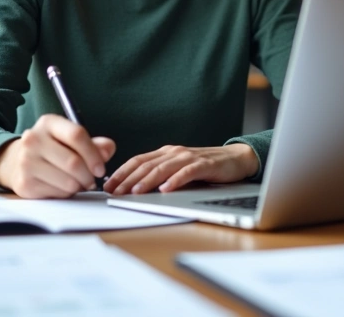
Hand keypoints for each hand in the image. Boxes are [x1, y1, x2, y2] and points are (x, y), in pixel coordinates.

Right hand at [0, 114, 115, 198]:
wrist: (16, 161)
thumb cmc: (51, 149)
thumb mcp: (70, 139)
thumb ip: (93, 144)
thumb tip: (108, 148)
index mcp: (48, 123)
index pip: (77, 135)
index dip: (94, 154)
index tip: (101, 168)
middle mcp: (33, 139)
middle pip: (73, 162)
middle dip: (88, 176)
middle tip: (91, 180)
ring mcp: (26, 162)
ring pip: (68, 181)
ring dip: (79, 186)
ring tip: (77, 183)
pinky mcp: (24, 183)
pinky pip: (57, 194)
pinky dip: (66, 194)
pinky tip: (62, 187)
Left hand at [104, 144, 258, 194]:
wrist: (236, 159)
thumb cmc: (205, 167)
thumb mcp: (179, 169)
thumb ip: (161, 175)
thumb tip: (136, 189)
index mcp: (165, 153)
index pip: (138, 161)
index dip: (121, 172)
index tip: (107, 186)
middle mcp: (174, 152)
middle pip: (146, 165)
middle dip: (128, 179)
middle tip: (115, 192)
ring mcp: (189, 157)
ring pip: (163, 168)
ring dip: (147, 180)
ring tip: (135, 192)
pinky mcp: (204, 165)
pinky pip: (187, 172)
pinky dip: (175, 181)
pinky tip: (166, 190)